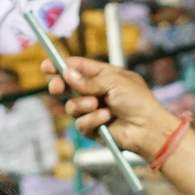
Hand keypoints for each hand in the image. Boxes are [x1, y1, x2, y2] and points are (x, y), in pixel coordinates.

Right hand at [43, 55, 179, 156]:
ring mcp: (94, 111)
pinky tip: (106, 118)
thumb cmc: (138, 101)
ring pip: (72, 106)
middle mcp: (97, 93)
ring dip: (82, 105)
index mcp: (105, 76)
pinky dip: (92, 120)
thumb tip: (67, 73)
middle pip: (69, 87)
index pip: (79, 68)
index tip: (46, 65)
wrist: (148, 128)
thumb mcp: (114, 82)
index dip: (62, 65)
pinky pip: (81, 123)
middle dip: (61, 86)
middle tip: (57, 87)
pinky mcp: (94, 129)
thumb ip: (89, 80)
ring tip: (98, 105)